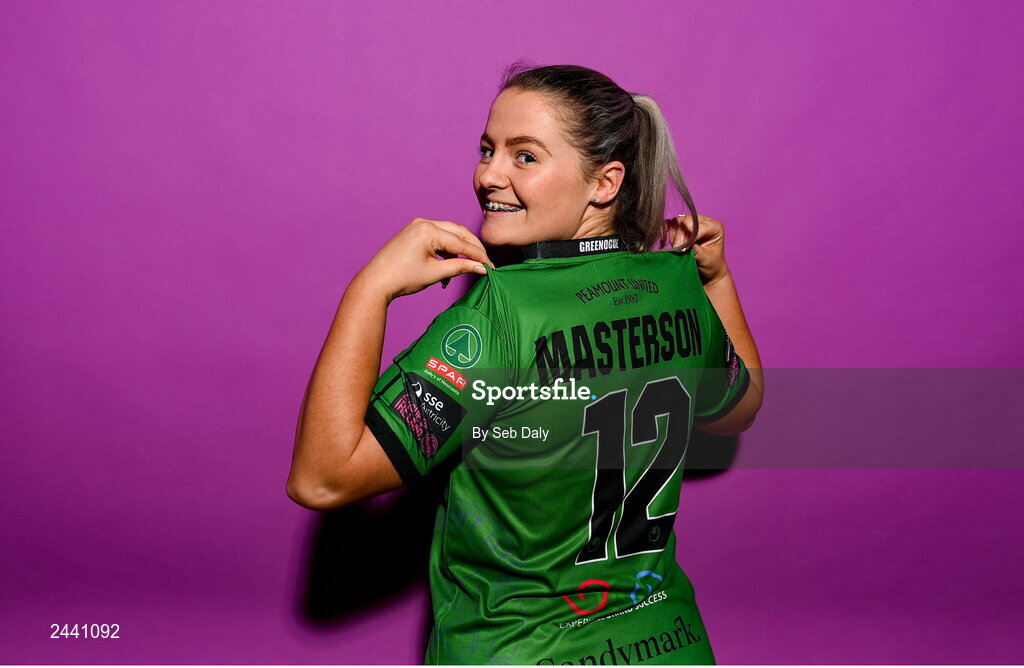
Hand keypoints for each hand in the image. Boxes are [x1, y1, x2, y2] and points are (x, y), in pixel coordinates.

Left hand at [356, 218, 493, 302]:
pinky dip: (446, 250)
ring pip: (449, 234)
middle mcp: (424, 223)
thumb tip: (482, 268)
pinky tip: (448, 266)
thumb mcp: (435, 273)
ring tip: (465, 268)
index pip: (462, 242)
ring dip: (459, 250)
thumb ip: (460, 268)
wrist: (376, 282)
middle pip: (458, 233)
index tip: (490, 267)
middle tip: (484, 264)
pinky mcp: (415, 232)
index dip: (479, 256)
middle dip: (472, 249)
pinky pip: (438, 237)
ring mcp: (418, 225)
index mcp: (428, 230)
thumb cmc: (402, 278)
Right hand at [665, 214, 729, 284]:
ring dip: (675, 235)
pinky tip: (664, 236)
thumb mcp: (705, 259)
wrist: (709, 269)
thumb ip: (695, 250)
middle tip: (679, 250)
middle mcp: (704, 221)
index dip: (689, 237)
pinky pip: (672, 223)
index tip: (683, 250)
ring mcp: (693, 222)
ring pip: (678, 222)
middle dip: (681, 236)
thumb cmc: (711, 264)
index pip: (698, 225)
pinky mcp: (683, 226)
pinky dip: (667, 228)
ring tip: (678, 248)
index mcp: (715, 227)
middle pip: (687, 221)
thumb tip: (682, 244)